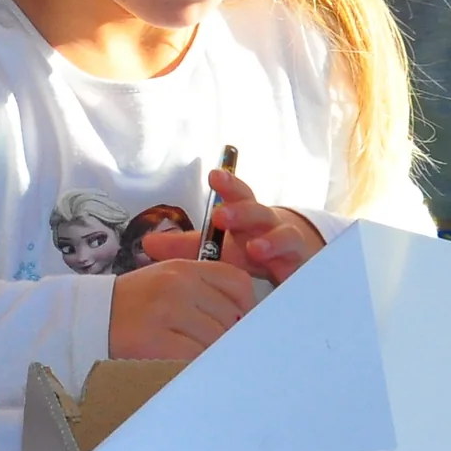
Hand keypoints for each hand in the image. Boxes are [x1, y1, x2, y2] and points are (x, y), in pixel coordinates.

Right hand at [107, 259, 255, 359]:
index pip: (237, 283)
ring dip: (209, 353)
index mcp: (182, 268)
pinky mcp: (156, 342)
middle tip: (204, 342)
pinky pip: (195, 358)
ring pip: (216, 340)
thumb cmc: (130, 304)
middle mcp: (178, 286)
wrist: (85, 319)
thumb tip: (243, 318)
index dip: (244, 306)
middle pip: (231, 317)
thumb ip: (202, 289)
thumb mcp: (164, 281)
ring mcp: (167, 313)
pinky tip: (178, 362)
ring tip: (188, 353)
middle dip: (225, 335)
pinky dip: (192, 365)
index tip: (235, 321)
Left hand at [140, 170, 323, 284]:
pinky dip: (294, 271)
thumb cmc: (250, 251)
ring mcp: (290, 246)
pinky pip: (302, 267)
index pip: (238, 195)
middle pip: (259, 213)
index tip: (215, 174)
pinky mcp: (304, 268)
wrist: (293, 264)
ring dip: (271, 241)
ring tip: (255, 249)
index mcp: (246, 216)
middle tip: (222, 216)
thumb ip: (184, 245)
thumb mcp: (218, 248)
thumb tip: (146, 242)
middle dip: (242, 212)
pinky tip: (286, 276)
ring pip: (285, 237)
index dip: (228, 185)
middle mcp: (270, 226)